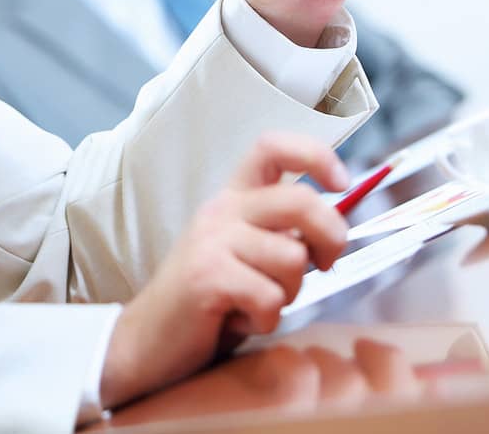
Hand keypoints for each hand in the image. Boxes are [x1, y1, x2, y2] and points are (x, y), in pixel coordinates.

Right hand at [99, 133, 349, 410]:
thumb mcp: (247, 256)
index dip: (316, 155)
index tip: (341, 183)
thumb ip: (283, 235)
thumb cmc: (208, 302)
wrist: (148, 340)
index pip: (272, 147)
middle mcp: (221, 210)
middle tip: (325, 264)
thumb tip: (335, 228)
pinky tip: (239, 320)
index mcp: (233, 198)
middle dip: (331, 237)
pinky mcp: (206, 276)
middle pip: (300, 200)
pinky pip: (270, 297)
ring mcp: (211, 240)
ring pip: (293, 257)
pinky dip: (265, 319)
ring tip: (257, 303)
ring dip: (289, 293)